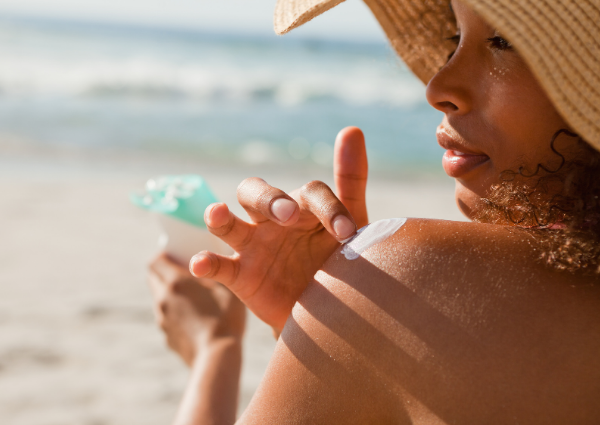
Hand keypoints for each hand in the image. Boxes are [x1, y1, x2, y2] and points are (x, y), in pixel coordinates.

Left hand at [148, 254, 245, 365]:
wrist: (217, 356)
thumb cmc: (226, 317)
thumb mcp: (226, 285)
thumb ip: (215, 268)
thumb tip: (211, 258)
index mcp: (175, 282)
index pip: (156, 260)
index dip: (165, 254)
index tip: (179, 254)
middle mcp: (163, 299)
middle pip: (154, 278)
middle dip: (165, 271)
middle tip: (186, 272)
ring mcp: (163, 319)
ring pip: (160, 299)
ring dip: (171, 293)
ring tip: (194, 296)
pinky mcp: (167, 336)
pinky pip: (167, 317)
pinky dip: (176, 312)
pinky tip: (196, 318)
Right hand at [190, 127, 368, 332]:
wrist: (331, 314)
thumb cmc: (340, 263)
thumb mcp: (351, 224)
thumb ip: (351, 179)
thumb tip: (352, 128)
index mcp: (302, 206)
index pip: (311, 193)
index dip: (328, 208)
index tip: (347, 233)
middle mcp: (273, 220)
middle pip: (255, 192)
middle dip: (268, 199)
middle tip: (286, 215)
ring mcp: (253, 246)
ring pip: (227, 223)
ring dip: (218, 216)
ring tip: (217, 212)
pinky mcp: (240, 275)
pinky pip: (218, 266)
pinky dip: (205, 263)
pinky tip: (200, 264)